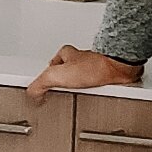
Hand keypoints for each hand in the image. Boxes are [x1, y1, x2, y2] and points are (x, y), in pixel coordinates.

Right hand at [27, 44, 142, 103]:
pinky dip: (96, 89)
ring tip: (79, 95)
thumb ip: (40, 83)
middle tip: (64, 89)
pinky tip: (94, 96)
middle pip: (71, 68)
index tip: (47, 79)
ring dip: (83, 85)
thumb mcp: (56, 75)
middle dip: (67, 79)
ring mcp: (97, 66)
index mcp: (69, 55)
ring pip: (86, 75)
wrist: (119, 70)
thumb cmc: (94, 67)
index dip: (49, 70)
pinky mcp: (108, 75)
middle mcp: (84, 59)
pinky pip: (99, 83)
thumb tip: (32, 93)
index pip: (54, 60)